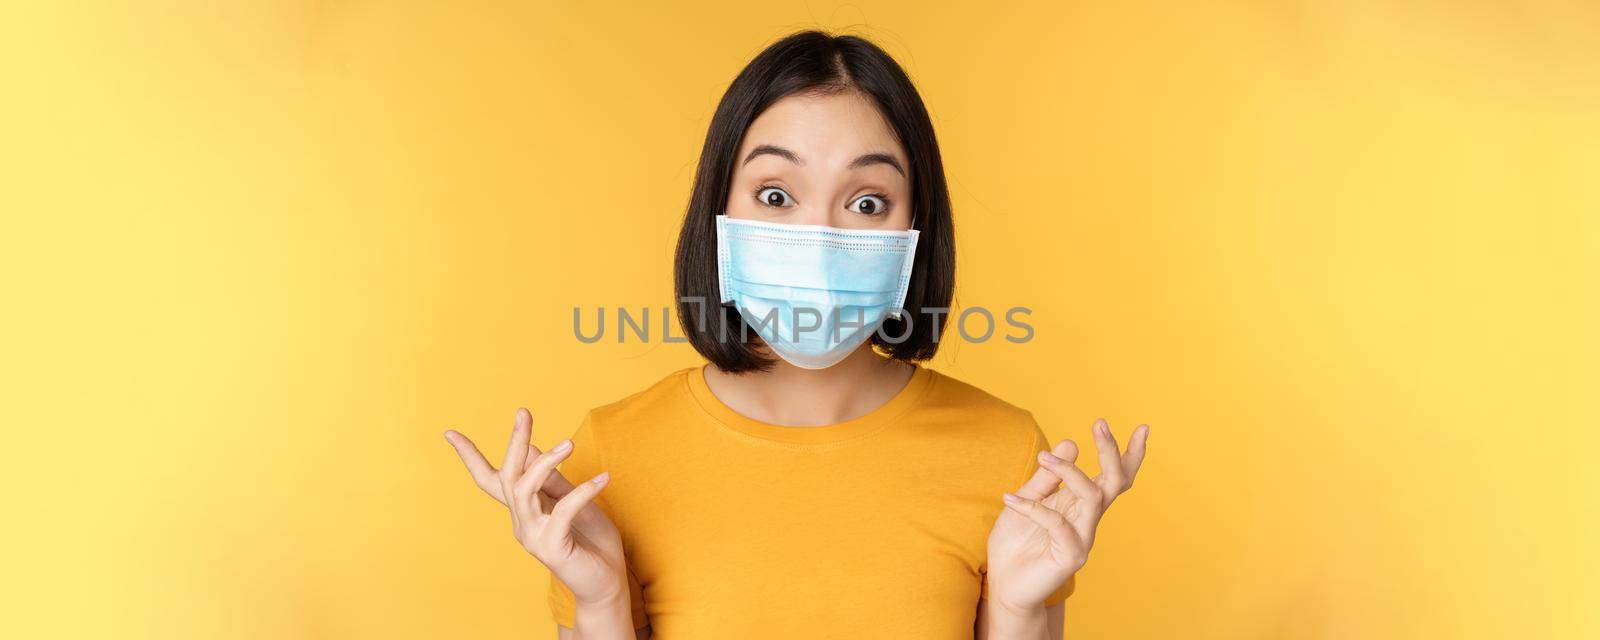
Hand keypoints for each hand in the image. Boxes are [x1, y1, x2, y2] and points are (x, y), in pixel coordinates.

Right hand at [444, 409, 627, 605]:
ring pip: (525, 490)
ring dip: (546, 462)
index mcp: (524, 510)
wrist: (606, 582)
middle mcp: (521, 523)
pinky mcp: (552, 548)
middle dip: (514, 442)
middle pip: (508, 476)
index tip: (450, 433)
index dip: (470, 457)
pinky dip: (584, 491)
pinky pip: (563, 510)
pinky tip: (604, 479)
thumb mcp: (572, 502)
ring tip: (570, 444)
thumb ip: (553, 481)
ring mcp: (533, 537)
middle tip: (523, 412)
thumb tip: (533, 448)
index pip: (490, 480)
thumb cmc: (591, 541)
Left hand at [985, 419, 1148, 609]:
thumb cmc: (1017, 542)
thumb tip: (1071, 443)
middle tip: (1099, 423)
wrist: (1003, 583)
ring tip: (1043, 456)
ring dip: (1069, 472)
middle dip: (1110, 452)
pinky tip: (1009, 498)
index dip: (1130, 455)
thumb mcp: (1028, 499)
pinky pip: (1056, 522)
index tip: (1143, 428)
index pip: (1114, 478)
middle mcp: (1088, 520)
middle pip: (1113, 483)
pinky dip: (1032, 506)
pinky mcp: (1070, 556)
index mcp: (1082, 505)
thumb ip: (1048, 477)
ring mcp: (1083, 539)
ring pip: (1091, 497)